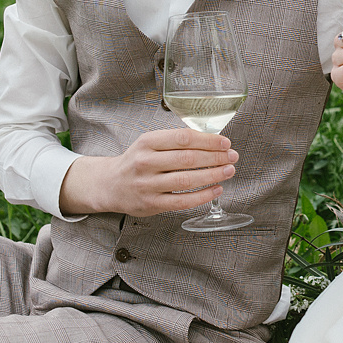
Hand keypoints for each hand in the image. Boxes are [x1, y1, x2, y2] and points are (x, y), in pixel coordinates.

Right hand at [60, 130, 238, 217]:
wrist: (110, 185)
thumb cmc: (136, 162)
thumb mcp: (149, 144)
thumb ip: (174, 142)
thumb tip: (211, 141)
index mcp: (147, 143)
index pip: (183, 138)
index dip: (208, 140)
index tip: (225, 142)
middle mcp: (145, 162)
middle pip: (188, 159)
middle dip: (215, 157)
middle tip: (232, 156)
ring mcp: (148, 185)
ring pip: (187, 180)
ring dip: (212, 175)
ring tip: (228, 171)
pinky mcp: (152, 204)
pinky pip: (183, 201)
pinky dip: (203, 195)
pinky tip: (216, 189)